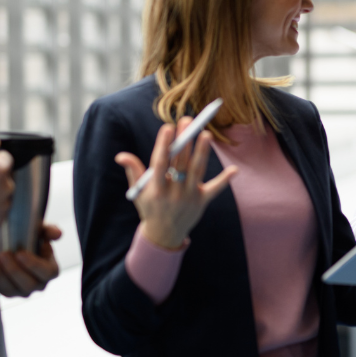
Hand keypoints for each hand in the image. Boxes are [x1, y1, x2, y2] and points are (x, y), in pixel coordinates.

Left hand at [0, 223, 61, 296]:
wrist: (11, 245)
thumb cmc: (29, 239)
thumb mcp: (39, 231)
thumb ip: (49, 231)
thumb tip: (57, 234)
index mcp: (49, 270)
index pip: (48, 273)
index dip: (34, 265)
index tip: (20, 254)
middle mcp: (37, 284)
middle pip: (28, 284)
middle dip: (13, 270)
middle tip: (2, 254)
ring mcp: (19, 291)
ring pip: (10, 289)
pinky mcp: (3, 292)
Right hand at [116, 117, 237, 250]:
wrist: (164, 235)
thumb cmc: (150, 207)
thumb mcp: (138, 191)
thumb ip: (133, 171)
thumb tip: (121, 156)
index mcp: (156, 189)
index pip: (159, 164)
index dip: (163, 146)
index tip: (167, 127)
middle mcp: (173, 193)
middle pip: (180, 163)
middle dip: (183, 141)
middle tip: (187, 121)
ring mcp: (189, 197)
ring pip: (197, 171)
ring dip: (202, 152)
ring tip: (206, 134)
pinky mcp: (202, 202)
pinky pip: (214, 190)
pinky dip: (224, 181)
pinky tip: (234, 170)